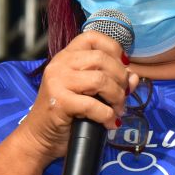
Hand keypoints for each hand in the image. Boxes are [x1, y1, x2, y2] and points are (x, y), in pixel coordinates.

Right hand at [19, 30, 138, 162]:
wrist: (40, 137)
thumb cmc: (66, 114)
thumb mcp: (90, 92)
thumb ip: (112, 81)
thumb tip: (134, 77)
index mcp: (67, 56)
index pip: (93, 37)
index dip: (114, 48)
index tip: (123, 66)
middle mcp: (60, 64)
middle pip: (101, 59)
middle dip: (120, 78)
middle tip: (123, 96)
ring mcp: (58, 81)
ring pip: (100, 80)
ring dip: (116, 97)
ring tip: (117, 110)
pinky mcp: (59, 102)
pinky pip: (93, 105)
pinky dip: (108, 116)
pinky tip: (110, 123)